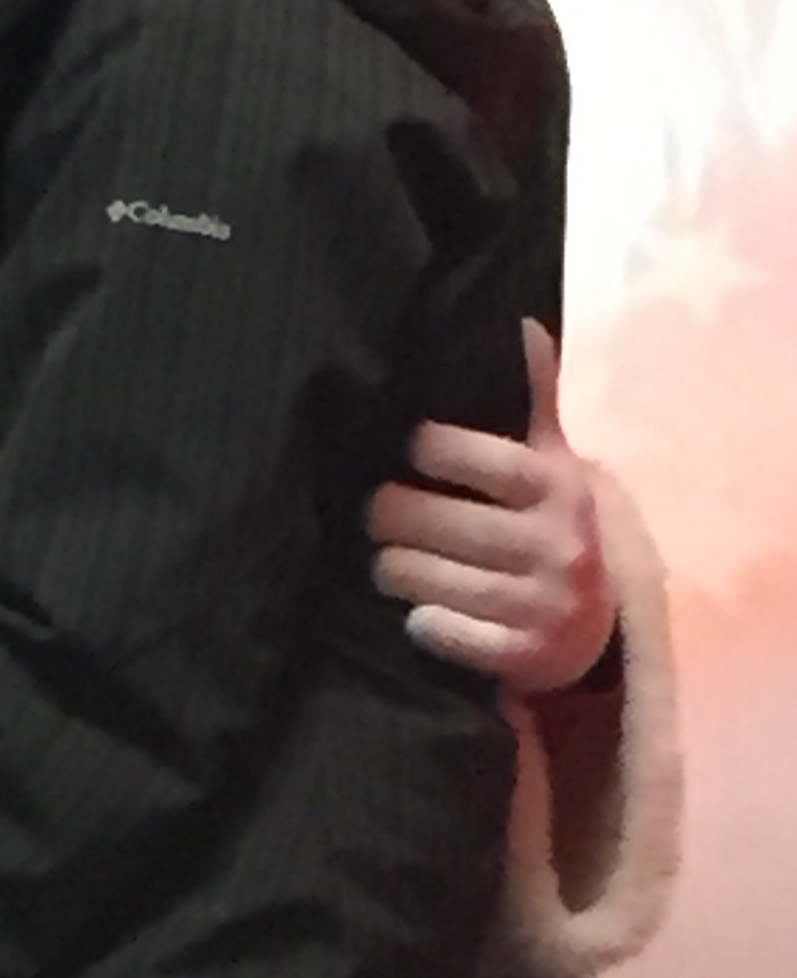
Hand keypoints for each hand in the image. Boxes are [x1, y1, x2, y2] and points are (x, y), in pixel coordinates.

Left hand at [367, 320, 616, 690]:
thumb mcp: (554, 464)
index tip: (411, 449)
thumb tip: (521, 323)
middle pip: (436, 522)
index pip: (479, 458)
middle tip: (378, 512)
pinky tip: (418, 612)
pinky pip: (444, 633)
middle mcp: (555, 544)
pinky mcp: (524, 655)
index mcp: (558, 488)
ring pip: (427, 579)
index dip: (431, 448)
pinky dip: (423, 622)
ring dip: (393, 568)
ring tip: (387, 561)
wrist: (598, 624)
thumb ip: (534, 399)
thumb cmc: (553, 528)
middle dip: (392, 515)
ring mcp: (541, 603)